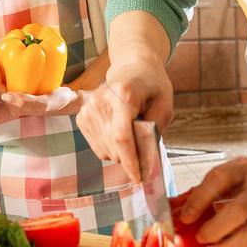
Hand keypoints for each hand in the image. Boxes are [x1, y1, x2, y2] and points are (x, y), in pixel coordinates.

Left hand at [0, 59, 78, 121]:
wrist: (69, 98)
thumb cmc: (58, 101)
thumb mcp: (44, 102)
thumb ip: (25, 102)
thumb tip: (5, 97)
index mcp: (14, 108)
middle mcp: (13, 103)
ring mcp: (18, 97)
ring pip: (3, 83)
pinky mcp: (23, 90)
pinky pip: (11, 80)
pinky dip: (8, 70)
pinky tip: (9, 59)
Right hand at [76, 50, 172, 181]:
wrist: (132, 67)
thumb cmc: (152, 86)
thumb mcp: (165, 106)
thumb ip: (154, 132)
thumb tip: (143, 160)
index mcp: (123, 94)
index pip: (122, 137)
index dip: (131, 162)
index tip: (140, 179)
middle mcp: (100, 100)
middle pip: (114, 147)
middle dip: (132, 159)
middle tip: (146, 151)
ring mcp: (87, 108)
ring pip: (106, 152)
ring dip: (122, 153)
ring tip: (133, 132)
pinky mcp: (82, 116)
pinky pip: (99, 148)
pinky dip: (112, 148)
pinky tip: (120, 132)